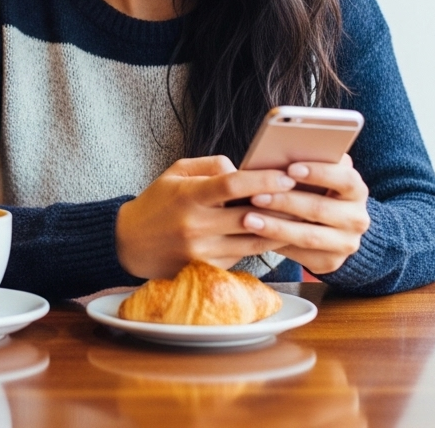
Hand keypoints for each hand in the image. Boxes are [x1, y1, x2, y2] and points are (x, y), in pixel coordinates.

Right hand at [115, 155, 299, 278]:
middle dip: (280, 205)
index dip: (263, 179)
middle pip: (249, 216)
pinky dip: (261, 242)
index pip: (231, 185)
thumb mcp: (176, 172)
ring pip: (252, 240)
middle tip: (306, 195)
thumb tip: (243, 169)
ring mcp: (203, 252)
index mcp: (188, 196)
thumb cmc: (156, 203)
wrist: (129, 244)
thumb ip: (211, 165)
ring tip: (301, 215)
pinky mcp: (207, 269)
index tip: (287, 175)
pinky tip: (278, 232)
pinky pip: (243, 254)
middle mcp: (196, 226)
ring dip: (279, 228)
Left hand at [240, 154, 370, 274]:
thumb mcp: (316, 177)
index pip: (345, 179)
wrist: (331, 228)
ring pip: (309, 236)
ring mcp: (346, 243)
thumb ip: (304, 166)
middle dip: (285, 202)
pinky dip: (277, 244)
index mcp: (356, 190)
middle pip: (320, 209)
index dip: (318, 172)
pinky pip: (302, 255)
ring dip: (276, 227)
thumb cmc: (315, 192)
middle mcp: (357, 218)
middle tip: (255, 196)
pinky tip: (256, 237)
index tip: (290, 168)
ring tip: (248, 219)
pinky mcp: (331, 262)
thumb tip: (275, 154)